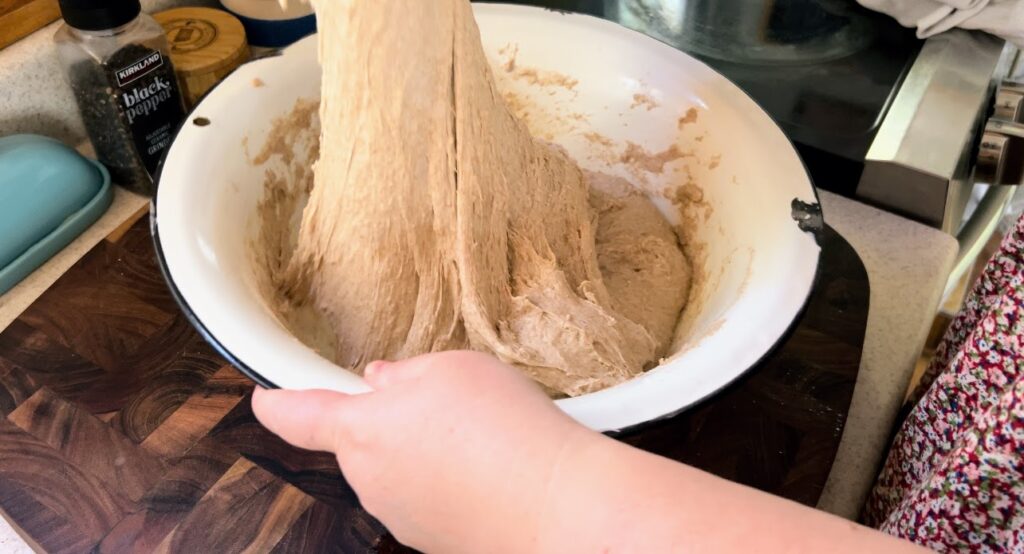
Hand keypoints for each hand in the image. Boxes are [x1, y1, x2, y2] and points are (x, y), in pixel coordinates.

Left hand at [251, 351, 596, 552]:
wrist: (554, 504)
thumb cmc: (501, 429)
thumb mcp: (451, 368)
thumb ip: (404, 373)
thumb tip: (383, 383)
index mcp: (361, 431)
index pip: (297, 415)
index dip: (275, 401)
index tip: (265, 396)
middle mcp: (370, 481)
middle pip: (361, 441)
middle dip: (390, 419)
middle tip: (441, 400)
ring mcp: (401, 516)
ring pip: (399, 470)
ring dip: (425, 451)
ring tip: (480, 436)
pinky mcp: (434, 539)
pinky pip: (429, 497)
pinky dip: (450, 481)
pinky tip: (490, 468)